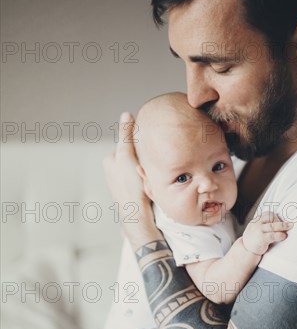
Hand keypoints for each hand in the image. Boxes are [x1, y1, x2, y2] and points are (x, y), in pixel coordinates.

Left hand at [103, 112, 159, 246]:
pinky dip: (148, 179)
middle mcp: (112, 172)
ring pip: (137, 169)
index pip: (127, 143)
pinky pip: (141, 180)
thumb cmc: (130, 185)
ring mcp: (121, 184)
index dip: (140, 143)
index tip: (150, 146)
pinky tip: (154, 182)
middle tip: (154, 160)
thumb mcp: (127, 155)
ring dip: (147, 168)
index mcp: (109, 161)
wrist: (137, 215)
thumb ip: (126, 135)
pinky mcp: (131, 193)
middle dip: (142, 157)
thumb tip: (127, 114)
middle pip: (132, 156)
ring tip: (155, 171)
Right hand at [243, 211, 292, 255]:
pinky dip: (279, 235)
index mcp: (256, 221)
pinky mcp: (261, 239)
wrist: (246, 251)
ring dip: (283, 226)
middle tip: (288, 225)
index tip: (282, 220)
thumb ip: (265, 225)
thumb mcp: (257, 229)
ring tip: (290, 226)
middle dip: (279, 220)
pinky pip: (272, 235)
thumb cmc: (254, 240)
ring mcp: (258, 231)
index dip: (276, 216)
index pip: (267, 213)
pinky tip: (283, 236)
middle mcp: (256, 224)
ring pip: (272, 226)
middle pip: (270, 217)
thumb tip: (280, 223)